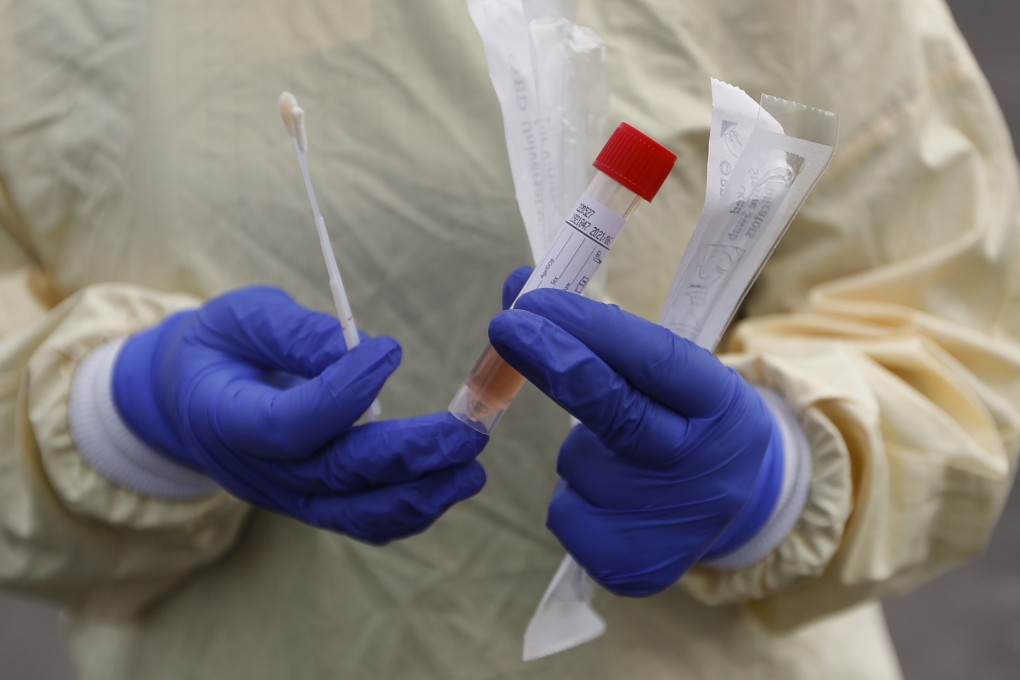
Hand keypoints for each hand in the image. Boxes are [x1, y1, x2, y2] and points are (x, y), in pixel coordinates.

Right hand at [112, 286, 486, 543]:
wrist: (190, 402)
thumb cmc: (221, 348)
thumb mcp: (240, 318)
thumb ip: (290, 333)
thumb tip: (353, 349)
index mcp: (228, 420)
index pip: (290, 424)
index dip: (341, 393)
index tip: (390, 352)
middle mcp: (260, 472)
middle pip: (340, 475)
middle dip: (411, 454)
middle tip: (467, 430)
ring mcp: (288, 497)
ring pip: (359, 514)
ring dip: (422, 494)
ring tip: (471, 469)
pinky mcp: (313, 506)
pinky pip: (364, 521)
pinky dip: (411, 510)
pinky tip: (449, 484)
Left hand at [488, 283, 782, 595]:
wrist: (740, 508)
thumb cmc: (689, 421)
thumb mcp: (675, 374)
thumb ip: (606, 338)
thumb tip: (520, 295)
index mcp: (721, 407)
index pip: (655, 361)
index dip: (591, 329)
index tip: (536, 299)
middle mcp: (702, 469)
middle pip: (617, 414)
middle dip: (554, 362)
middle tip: (507, 326)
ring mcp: (667, 525)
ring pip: (577, 463)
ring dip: (581, 450)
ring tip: (628, 461)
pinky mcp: (630, 567)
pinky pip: (566, 511)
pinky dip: (577, 495)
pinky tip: (616, 499)